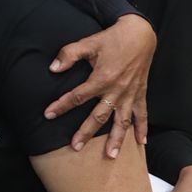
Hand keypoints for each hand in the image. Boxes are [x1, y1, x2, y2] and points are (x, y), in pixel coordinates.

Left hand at [45, 15, 153, 156]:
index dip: (61, 105)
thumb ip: (69, 55)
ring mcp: (130, 94)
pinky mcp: (141, 93)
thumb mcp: (88, 43)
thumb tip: (53, 68)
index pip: (78, 96)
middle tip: (75, 147)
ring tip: (110, 156)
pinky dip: (142, 129)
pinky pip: (143, 114)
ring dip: (117, 139)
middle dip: (86, 132)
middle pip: (99, 115)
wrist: (141, 34)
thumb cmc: (112, 39)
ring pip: (122, 121)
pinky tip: (141, 143)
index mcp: (102, 78)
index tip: (48, 114)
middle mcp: (117, 90)